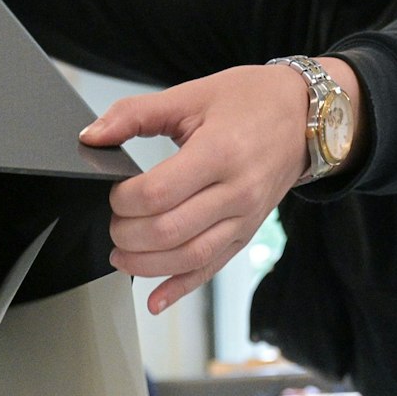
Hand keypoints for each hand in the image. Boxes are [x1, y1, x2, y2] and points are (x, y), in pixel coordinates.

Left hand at [80, 61, 348, 314]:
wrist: (304, 117)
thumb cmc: (250, 102)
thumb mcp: (191, 95)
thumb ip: (136, 114)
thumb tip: (91, 135)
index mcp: (219, 153)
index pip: (157, 194)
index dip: (123, 200)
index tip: (116, 192)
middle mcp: (236, 191)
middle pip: (168, 231)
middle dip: (128, 234)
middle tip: (115, 222)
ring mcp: (244, 219)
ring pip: (188, 257)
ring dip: (145, 265)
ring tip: (121, 256)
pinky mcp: (246, 236)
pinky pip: (210, 270)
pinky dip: (179, 289)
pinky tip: (155, 300)